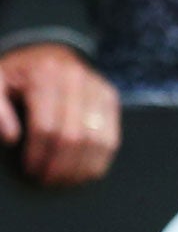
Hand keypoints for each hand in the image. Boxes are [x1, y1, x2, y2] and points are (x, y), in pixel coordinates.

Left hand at [0, 42, 120, 186]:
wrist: (47, 51)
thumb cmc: (16, 75)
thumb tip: (11, 138)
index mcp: (44, 75)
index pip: (46, 127)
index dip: (38, 155)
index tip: (30, 170)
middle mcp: (76, 79)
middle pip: (74, 136)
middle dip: (59, 165)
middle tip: (46, 180)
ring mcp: (98, 88)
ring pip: (97, 140)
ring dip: (81, 167)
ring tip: (64, 180)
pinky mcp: (111, 98)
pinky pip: (112, 138)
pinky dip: (99, 160)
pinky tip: (84, 172)